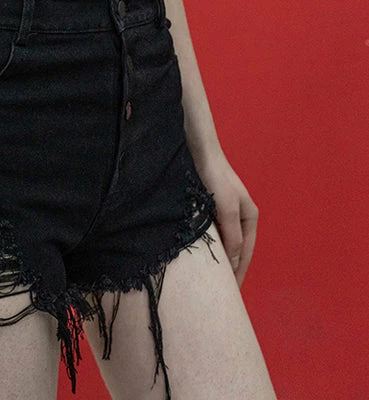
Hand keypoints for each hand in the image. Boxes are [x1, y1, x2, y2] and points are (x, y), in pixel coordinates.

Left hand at [191, 146, 258, 288]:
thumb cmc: (216, 177)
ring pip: (221, 241)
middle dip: (228, 268)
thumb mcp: (227, 208)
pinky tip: (196, 253)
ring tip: (207, 277)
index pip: (245, 253)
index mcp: (249, 217)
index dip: (239, 272)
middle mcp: (238, 216)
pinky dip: (205, 244)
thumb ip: (232, 235)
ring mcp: (222, 212)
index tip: (231, 294)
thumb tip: (234, 263)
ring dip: (216, 257)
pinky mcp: (207, 207)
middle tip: (218, 290)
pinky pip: (208, 232)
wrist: (199, 150)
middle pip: (235, 249)